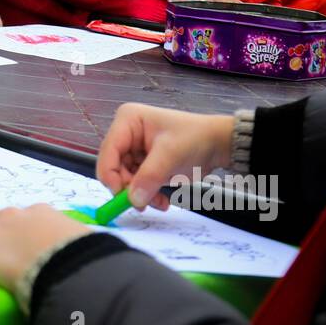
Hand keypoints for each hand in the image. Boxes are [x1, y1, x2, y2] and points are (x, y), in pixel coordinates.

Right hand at [97, 104, 235, 210]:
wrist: (218, 143)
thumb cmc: (196, 137)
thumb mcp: (170, 155)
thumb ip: (149, 177)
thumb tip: (133, 199)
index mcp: (127, 121)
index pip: (107, 153)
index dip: (111, 176)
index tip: (123, 197)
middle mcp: (126, 134)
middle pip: (114, 169)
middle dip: (129, 188)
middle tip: (143, 203)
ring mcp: (134, 149)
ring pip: (124, 180)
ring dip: (140, 195)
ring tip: (159, 201)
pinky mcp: (143, 163)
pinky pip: (136, 184)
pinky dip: (147, 195)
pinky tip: (161, 199)